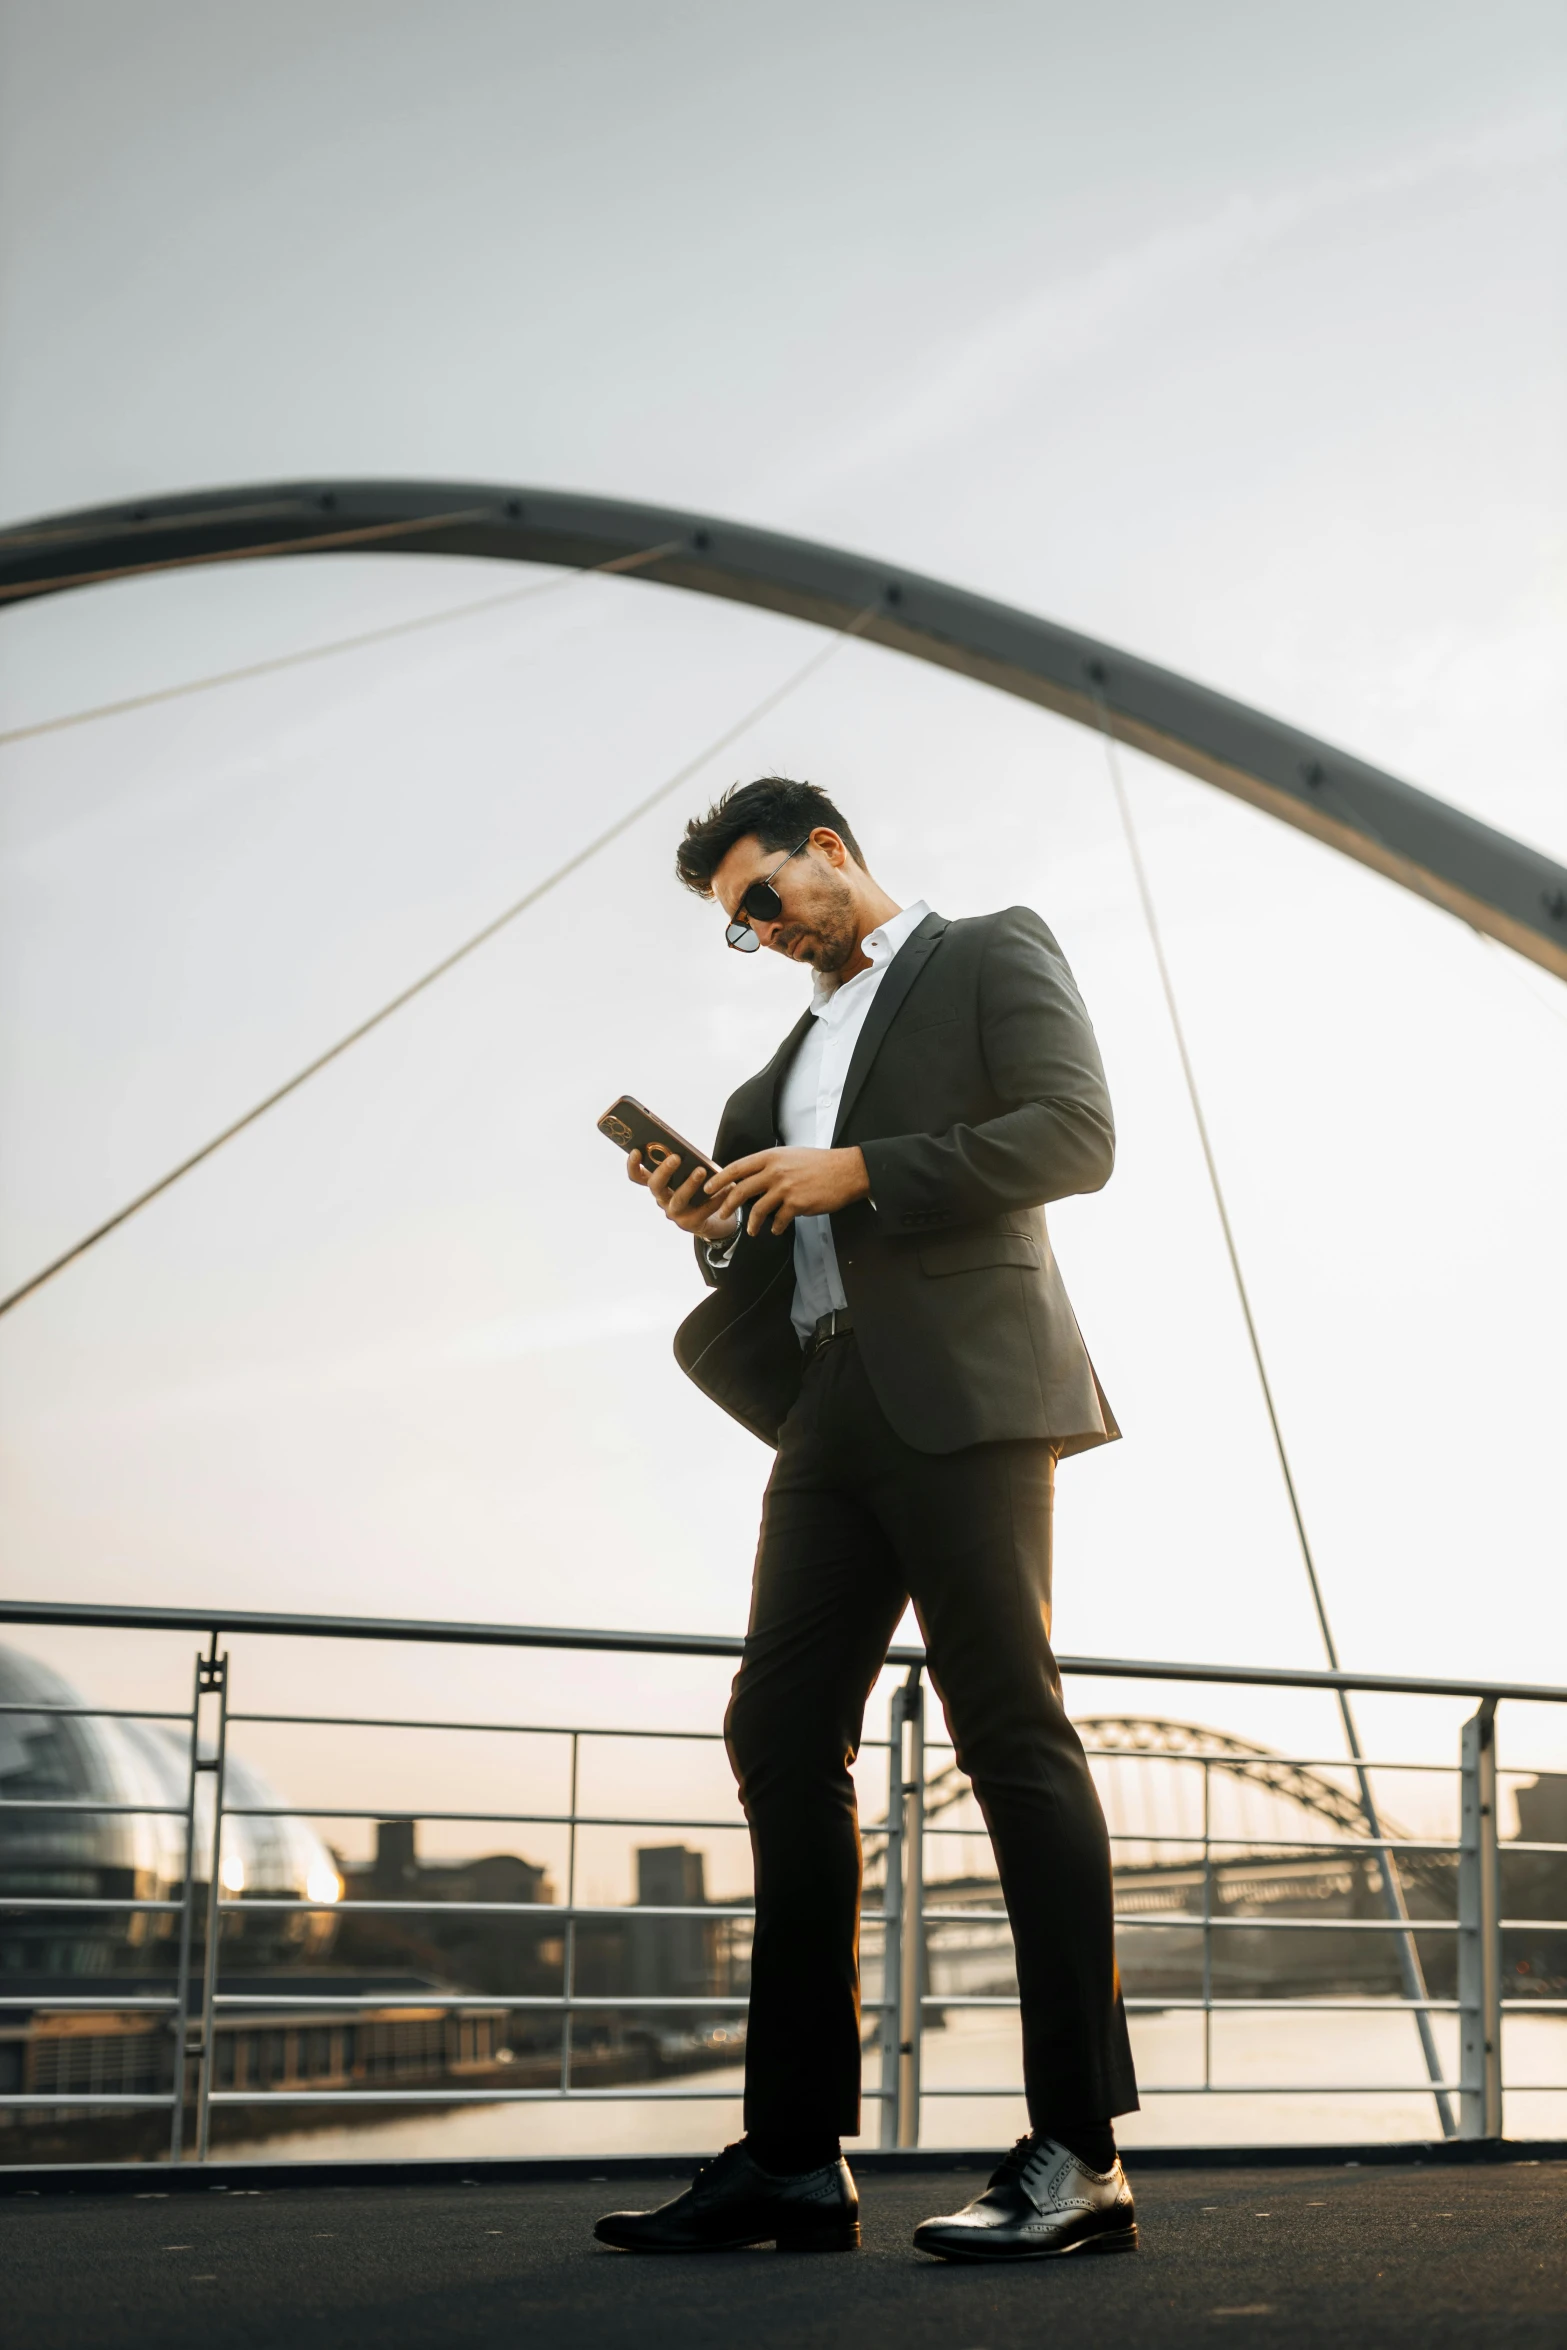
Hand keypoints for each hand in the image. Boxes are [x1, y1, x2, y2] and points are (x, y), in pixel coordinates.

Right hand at [628, 1148, 739, 1242]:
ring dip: (689, 1184)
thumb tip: (685, 1147)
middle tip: (676, 1157)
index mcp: (657, 1185)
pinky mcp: (690, 1223)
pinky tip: (726, 1187)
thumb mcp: (685, 1175)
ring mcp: (674, 1213)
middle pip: (655, 1186)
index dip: (633, 1165)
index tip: (636, 1151)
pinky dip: (715, 1198)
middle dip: (664, 1171)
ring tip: (701, 1170)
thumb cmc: (695, 1189)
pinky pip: (703, 1210)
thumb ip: (682, 1164)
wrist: (708, 1218)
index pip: (637, 1177)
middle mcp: (662, 1199)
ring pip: (678, 1198)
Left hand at [709, 1145, 869, 1236]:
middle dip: (728, 1204)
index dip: (720, 1179)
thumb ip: (770, 1165)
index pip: (737, 1167)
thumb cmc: (819, 1163)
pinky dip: (775, 1227)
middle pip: (742, 1190)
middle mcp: (775, 1171)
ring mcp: (785, 1187)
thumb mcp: (790, 1155)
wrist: (846, 1171)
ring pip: (758, 1209)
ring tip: (752, 1230)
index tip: (708, 1188)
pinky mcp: (797, 1203)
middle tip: (722, 1214)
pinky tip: (776, 1229)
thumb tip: (752, 1177)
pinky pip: (779, 1220)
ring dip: (753, 1223)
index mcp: (771, 1156)